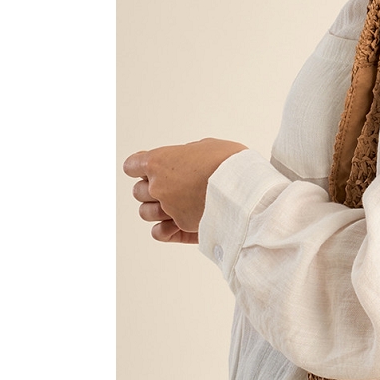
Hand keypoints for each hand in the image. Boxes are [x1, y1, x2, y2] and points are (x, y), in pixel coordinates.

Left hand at [123, 138, 246, 242]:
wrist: (246, 188)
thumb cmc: (230, 163)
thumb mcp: (206, 146)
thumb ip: (186, 155)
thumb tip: (185, 161)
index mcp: (159, 161)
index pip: (132, 165)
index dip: (143, 167)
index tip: (154, 169)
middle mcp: (158, 186)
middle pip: (139, 191)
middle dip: (152, 190)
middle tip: (172, 188)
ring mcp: (167, 208)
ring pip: (145, 212)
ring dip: (157, 210)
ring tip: (175, 207)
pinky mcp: (181, 227)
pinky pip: (158, 232)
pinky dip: (164, 229)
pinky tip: (175, 224)